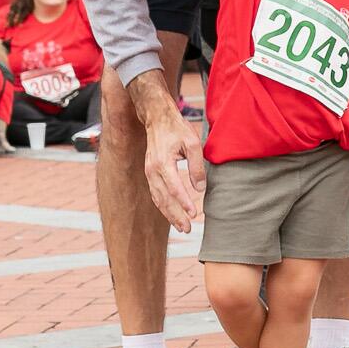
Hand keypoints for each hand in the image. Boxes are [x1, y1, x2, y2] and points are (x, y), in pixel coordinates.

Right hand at [141, 101, 207, 233]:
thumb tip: (200, 189)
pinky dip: (164, 206)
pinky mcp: (150, 173)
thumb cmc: (177, 128)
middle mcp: (152, 170)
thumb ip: (196, 166)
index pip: (174, 188)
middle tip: (188, 229)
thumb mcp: (192, 143)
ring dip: (169, 214)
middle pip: (163, 198)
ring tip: (182, 227)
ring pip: (158, 199)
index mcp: (162, 162)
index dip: (183, 202)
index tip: (194, 214)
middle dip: (175, 215)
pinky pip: (156, 194)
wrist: (157, 118)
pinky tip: (172, 214)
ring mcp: (149, 173)